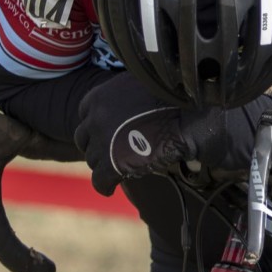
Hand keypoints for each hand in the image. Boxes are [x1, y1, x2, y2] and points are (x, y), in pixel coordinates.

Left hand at [73, 87, 194, 195]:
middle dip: (97, 145)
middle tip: (113, 150)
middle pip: (84, 139)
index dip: (97, 125)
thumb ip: (122, 96)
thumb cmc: (172, 98)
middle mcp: (95, 118)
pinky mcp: (111, 165)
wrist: (188, 118)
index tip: (108, 132)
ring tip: (123, 165)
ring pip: (92, 160)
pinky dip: (105, 185)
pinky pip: (99, 181)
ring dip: (105, 163)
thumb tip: (122, 107)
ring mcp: (101, 142)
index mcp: (99, 96)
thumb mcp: (138, 85)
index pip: (85, 115)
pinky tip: (111, 186)